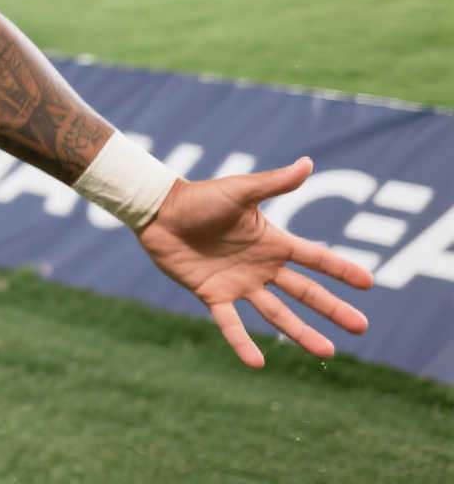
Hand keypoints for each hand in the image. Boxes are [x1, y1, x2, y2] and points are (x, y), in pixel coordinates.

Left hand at [137, 157, 370, 367]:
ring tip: (327, 352)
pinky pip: (231, 323)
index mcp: (272, 242)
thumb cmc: (199, 197)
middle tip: (361, 328)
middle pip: (304, 292)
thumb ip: (274, 183)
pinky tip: (258, 364)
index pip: (315, 258)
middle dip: (332, 309)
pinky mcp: (213, 294)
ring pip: (277, 313)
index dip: (340, 269)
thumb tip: (308, 163)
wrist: (158, 211)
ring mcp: (239, 283)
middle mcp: (261, 266)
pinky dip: (242, 343)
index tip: (368, 283)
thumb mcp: (240, 191)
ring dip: (301, 332)